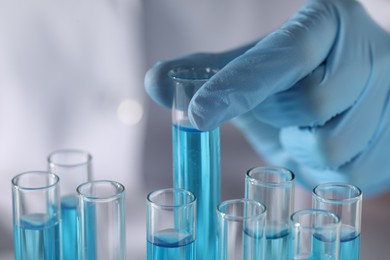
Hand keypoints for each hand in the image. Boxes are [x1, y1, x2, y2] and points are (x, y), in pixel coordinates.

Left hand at [145, 0, 389, 195]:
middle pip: (313, 106)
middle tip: (281, 115)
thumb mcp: (251, 70)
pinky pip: (353, 175)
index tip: (197, 116)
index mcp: (325, 23)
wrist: (346, 91)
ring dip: (302, 152)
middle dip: (281, 121)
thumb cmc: (290, 81)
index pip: (283, 56)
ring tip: (302, 134)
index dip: (238, 86)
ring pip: (334, 148)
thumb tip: (154, 81)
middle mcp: (370, 51)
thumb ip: (204, 75)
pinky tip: (322, 151)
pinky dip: (324, 174)